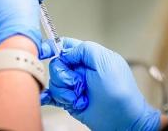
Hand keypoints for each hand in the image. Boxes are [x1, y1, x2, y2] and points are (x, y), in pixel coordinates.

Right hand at [41, 38, 160, 130]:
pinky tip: (46, 98)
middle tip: (76, 83)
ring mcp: (74, 86)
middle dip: (63, 75)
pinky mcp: (70, 101)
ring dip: (63, 91)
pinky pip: (53, 96)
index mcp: (90, 58)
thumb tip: (66, 50)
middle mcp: (80, 71)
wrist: (123, 120)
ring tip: (78, 98)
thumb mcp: (106, 62)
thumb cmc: (120, 92)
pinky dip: (48, 97)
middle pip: (57, 64)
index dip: (54, 47)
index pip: (67, 46)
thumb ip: (85, 50)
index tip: (45, 51)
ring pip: (54, 82)